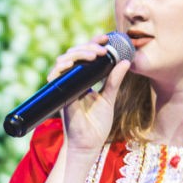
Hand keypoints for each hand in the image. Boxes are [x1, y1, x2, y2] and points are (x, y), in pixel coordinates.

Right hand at [48, 37, 133, 152]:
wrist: (88, 144)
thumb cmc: (97, 124)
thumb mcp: (109, 98)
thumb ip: (115, 80)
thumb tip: (126, 61)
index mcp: (85, 79)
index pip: (87, 55)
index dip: (94, 43)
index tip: (107, 37)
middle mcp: (73, 80)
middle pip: (74, 54)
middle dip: (88, 45)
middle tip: (103, 46)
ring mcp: (66, 86)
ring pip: (64, 60)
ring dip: (78, 53)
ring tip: (95, 54)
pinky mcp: (61, 94)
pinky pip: (57, 76)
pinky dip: (62, 67)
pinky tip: (73, 64)